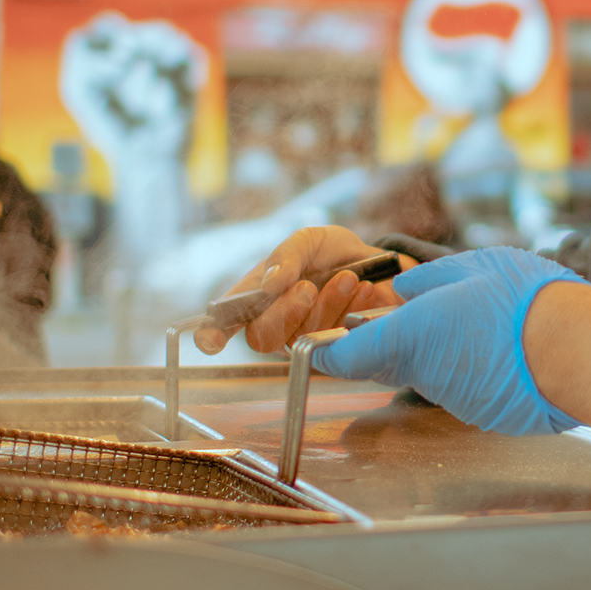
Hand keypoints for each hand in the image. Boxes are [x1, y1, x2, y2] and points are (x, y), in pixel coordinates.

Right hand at [192, 226, 412, 354]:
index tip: (211, 340)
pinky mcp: (336, 349)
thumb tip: (270, 283)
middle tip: (308, 287)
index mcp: (257, 297)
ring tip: (348, 277)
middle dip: (285, 311)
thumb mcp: (309, 240)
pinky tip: (364, 289)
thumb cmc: (332, 254)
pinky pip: (335, 340)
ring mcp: (304, 339)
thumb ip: (288, 255)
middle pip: (262, 337)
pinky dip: (351, 309)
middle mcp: (276, 323)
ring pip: (302, 337)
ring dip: (327, 304)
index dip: (212, 335)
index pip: (225, 323)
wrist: (378, 264)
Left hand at [309, 247, 585, 435]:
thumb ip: (429, 280)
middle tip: (406, 312)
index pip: (344, 356)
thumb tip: (404, 289)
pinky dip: (468, 365)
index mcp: (409, 336)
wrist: (581, 352)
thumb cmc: (526, 301)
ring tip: (470, 320)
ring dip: (436, 350)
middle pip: (386, 362)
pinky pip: (461, 384)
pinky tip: (495, 344)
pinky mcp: (482, 411)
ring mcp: (454, 398)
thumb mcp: (473, 266)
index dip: (327, 349)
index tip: (320, 342)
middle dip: (389, 340)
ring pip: (427, 372)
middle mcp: (424, 374)